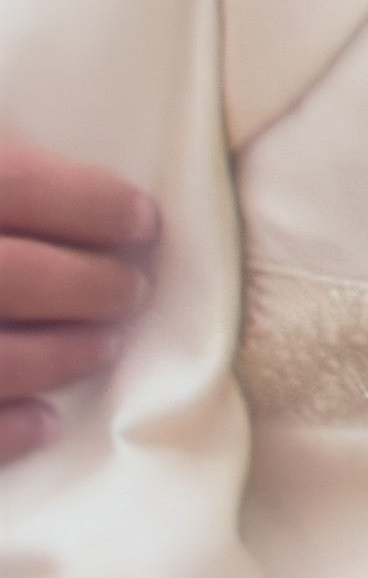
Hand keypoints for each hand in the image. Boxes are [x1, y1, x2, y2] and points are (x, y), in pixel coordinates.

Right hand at [0, 133, 156, 458]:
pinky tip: (45, 426)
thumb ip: (15, 154)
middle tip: (132, 292)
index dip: (90, 205)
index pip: (19, 185)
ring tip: (104, 347)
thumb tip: (80, 146)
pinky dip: (2, 431)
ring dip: (57, 356)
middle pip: (14, 275)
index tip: (144, 222)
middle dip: (87, 286)